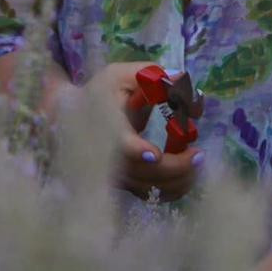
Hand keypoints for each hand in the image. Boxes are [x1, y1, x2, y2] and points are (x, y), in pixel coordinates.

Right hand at [84, 62, 204, 200]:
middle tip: (199, 155)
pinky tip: (189, 175)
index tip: (155, 153)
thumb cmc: (101, 93)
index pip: (116, 143)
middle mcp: (107, 156)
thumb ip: (153, 75)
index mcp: (104, 125)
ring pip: (150, 189)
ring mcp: (116, 174)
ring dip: (179, 180)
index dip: (134, 150)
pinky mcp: (126, 185)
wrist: (72, 119)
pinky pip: (152, 195)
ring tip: (198, 162)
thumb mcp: (123, 75)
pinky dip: (174, 189)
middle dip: (175, 167)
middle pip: (142, 172)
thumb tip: (184, 87)